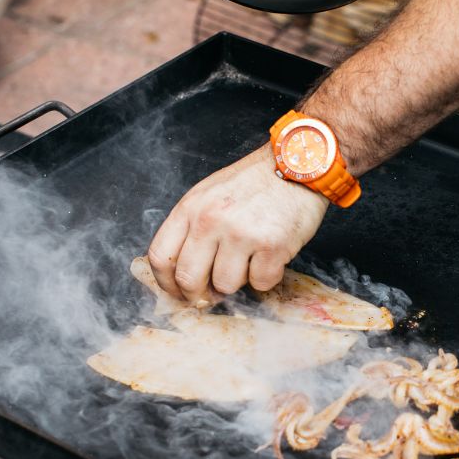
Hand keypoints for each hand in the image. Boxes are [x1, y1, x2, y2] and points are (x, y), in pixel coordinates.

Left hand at [148, 144, 329, 301]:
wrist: (297, 163)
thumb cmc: (255, 182)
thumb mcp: (210, 195)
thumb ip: (192, 228)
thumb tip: (184, 273)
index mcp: (191, 208)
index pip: (160, 257)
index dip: (167, 284)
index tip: (178, 292)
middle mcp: (211, 220)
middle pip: (188, 279)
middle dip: (199, 295)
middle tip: (212, 295)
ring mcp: (241, 233)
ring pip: (226, 285)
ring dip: (239, 281)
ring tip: (250, 260)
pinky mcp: (271, 245)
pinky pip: (261, 283)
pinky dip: (267, 276)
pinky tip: (271, 256)